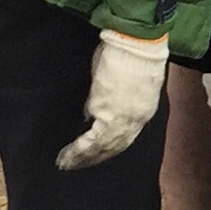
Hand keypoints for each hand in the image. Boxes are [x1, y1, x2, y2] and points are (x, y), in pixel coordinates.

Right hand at [56, 30, 171, 170]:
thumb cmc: (132, 52)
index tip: (96, 154)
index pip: (126, 137)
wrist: (137, 43)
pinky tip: (66, 157)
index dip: (110, 147)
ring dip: (82, 158)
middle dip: (94, 158)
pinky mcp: (106, 114)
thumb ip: (114, 97)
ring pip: (101, 148)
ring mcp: (122, 119)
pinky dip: (77, 151)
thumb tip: (95, 109)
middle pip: (114, 147)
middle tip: (76, 166)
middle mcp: (135, 120)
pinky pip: (91, 141)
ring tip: (66, 164)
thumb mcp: (128, 80)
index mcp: (144, 111)